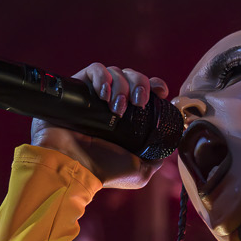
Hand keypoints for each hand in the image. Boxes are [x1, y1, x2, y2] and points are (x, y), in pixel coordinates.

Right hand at [30, 63, 171, 188]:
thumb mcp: (140, 171)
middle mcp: (112, 102)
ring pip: (116, 72)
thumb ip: (155, 159)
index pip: (145, 89)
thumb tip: (166, 149)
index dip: (154, 85)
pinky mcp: (78, 87)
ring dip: (121, 86)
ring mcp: (94, 94)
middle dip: (140, 85)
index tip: (160, 93)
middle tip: (138, 102)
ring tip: (115, 108)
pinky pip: (95, 69)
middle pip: (132, 76)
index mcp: (128, 117)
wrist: (75, 166)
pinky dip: (102, 76)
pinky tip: (103, 94)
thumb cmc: (104, 170)